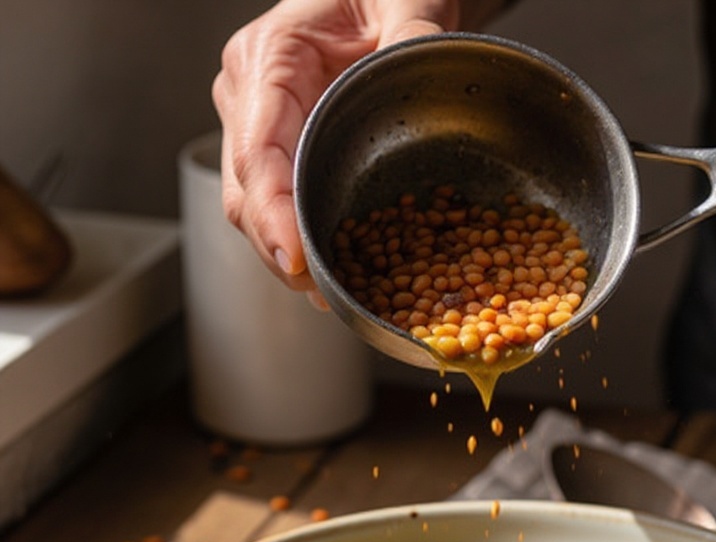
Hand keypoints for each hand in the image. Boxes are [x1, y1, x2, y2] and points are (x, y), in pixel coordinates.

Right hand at [212, 0, 458, 297]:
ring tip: (331, 293)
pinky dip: (301, 241)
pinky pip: (278, 203)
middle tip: (324, 294)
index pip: (256, 151)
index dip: (272, 214)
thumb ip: (415, 37)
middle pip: (245, 193)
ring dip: (288, 256)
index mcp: (272, 58)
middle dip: (280, 250)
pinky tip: (334, 269)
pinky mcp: (278, 149)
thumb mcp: (408, 1)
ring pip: (253, 208)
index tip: (295, 261)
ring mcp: (258, 125)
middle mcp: (250, 94)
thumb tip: (426, 76)